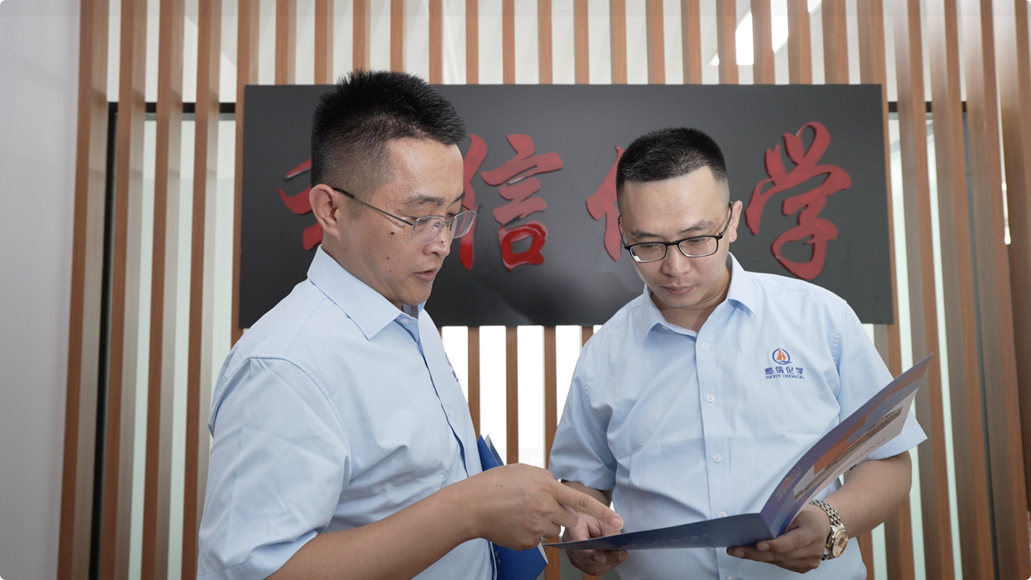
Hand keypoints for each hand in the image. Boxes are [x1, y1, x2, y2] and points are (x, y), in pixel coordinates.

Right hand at [463, 463, 623, 550]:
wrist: (472, 506)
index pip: (582, 501)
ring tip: (523, 513)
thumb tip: (557, 488)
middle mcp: (546, 509)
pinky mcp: (528, 543)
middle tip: (541, 506)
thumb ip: (546, 479)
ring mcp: (537, 528)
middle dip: (562, 514)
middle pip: (570, 518)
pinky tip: (516, 522)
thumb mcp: (525, 471)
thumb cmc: (496, 484)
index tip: (619, 522)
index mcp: (547, 488)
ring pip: (554, 530)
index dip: (603, 512)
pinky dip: (531, 533)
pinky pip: (539, 540)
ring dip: (546, 524)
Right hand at [562, 512, 627, 574]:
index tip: (602, 558)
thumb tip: (618, 546)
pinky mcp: (578, 561)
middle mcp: (569, 541)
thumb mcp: (604, 519)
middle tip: (622, 555)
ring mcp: (572, 553)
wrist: (590, 518)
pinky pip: (591, 570)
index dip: (590, 553)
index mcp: (573, 526)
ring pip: (589, 567)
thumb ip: (610, 531)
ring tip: (619, 556)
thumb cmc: (594, 516)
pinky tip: (612, 560)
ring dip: (607, 564)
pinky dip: (604, 567)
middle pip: (585, 558)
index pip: (578, 542)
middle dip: (606, 559)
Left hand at [726, 504, 827, 572]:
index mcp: (813, 531)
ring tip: (738, 551)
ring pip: (778, 561)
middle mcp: (814, 549)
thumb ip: (780, 520)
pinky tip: (754, 554)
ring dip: (757, 557)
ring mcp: (810, 561)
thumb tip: (756, 528)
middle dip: (755, 553)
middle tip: (736, 550)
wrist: (823, 525)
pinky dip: (767, 558)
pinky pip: (781, 564)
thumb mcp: (795, 511)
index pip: (793, 541)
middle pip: (781, 555)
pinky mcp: (804, 567)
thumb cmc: (806, 515)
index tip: (759, 545)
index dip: (776, 545)